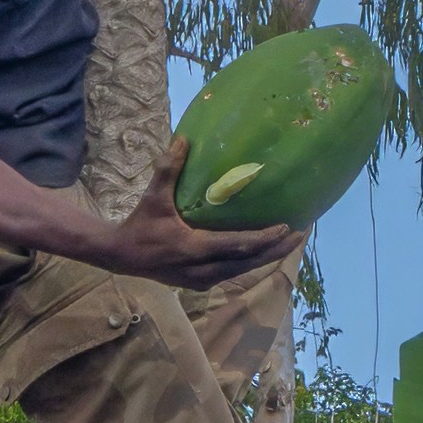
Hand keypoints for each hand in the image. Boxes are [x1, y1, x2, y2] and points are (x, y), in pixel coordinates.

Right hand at [103, 131, 296, 291]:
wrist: (121, 256)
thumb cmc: (140, 224)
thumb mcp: (153, 196)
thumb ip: (168, 169)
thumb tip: (183, 139)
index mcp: (194, 248)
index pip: (237, 246)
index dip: (264, 239)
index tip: (286, 227)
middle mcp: (203, 270)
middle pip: (249, 263)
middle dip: (277, 249)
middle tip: (301, 233)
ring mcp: (203, 280)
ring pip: (243, 270)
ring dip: (268, 257)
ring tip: (291, 241)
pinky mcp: (201, 283)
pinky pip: (233, 273)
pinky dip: (252, 261)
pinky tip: (265, 250)